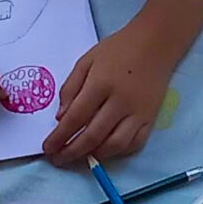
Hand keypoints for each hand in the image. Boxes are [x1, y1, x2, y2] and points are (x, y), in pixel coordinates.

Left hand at [44, 25, 170, 166]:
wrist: (155, 44)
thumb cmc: (117, 50)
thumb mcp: (86, 61)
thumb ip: (70, 89)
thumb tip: (61, 120)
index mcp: (100, 84)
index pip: (76, 118)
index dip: (59, 137)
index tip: (47, 148)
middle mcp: (120, 102)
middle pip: (93, 136)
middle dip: (72, 152)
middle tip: (58, 159)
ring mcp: (138, 113)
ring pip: (115, 145)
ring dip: (94, 156)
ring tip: (78, 157)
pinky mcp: (151, 119)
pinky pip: (135, 143)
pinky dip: (118, 152)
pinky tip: (104, 151)